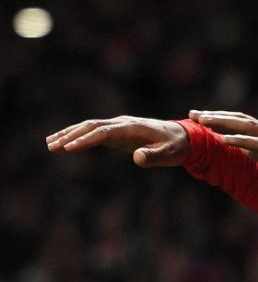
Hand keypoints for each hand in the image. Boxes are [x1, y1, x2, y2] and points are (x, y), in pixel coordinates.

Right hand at [46, 116, 189, 166]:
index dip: (85, 140)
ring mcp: (119, 126)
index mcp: (132, 127)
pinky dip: (78, 136)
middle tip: (52, 147)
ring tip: (50, 144)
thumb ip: (154, 156)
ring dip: (69, 134)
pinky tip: (65, 144)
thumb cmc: (176, 147)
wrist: (183, 137)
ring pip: (89, 127)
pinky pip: (94, 132)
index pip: (103, 132)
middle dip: (70, 136)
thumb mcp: (169, 154)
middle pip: (91, 127)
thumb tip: (138, 158)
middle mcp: (122, 123)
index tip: (69, 148)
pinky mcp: (118, 132)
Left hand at [189, 110, 257, 193]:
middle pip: (242, 119)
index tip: (203, 117)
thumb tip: (243, 149)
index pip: (245, 122)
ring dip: (223, 123)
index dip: (223, 118)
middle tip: (193, 114)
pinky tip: (223, 140)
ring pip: (248, 126)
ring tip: (203, 122)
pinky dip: (240, 141)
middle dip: (216, 116)